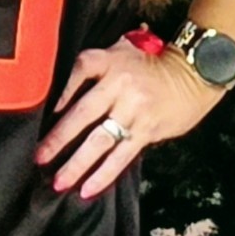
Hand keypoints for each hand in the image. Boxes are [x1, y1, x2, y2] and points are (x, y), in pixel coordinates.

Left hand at [33, 37, 223, 200]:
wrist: (194, 74)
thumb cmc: (153, 61)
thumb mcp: (123, 48)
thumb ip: (98, 61)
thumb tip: (67, 81)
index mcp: (108, 60)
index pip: (77, 74)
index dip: (59, 94)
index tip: (42, 114)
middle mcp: (118, 85)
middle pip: (82, 114)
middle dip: (58, 139)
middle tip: (39, 157)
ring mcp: (133, 110)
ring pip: (99, 140)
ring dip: (77, 163)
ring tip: (60, 180)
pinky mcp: (147, 130)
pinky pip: (121, 156)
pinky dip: (103, 173)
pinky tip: (88, 188)